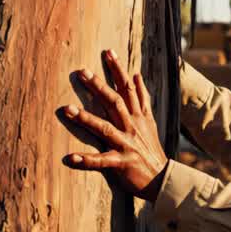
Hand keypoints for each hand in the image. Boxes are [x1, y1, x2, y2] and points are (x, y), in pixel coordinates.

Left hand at [61, 50, 168, 199]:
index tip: (108, 52)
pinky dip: (86, 161)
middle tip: (82, 72)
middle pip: (115, 102)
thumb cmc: (151, 150)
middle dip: (99, 86)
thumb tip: (137, 75)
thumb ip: (142, 98)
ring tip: (67, 109)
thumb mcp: (150, 121)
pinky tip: (70, 158)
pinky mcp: (121, 164)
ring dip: (85, 119)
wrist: (163, 179)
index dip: (119, 70)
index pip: (129, 88)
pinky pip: (102, 162)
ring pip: (105, 128)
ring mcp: (126, 145)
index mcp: (138, 117)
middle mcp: (132, 127)